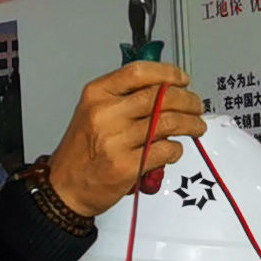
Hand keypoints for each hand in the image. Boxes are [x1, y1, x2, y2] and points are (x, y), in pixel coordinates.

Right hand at [44, 62, 205, 219]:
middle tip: (196, 105)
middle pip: (160, 96)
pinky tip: (174, 149)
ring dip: (190, 124)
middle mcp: (105, 114)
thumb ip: (124, 98)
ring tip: (196, 126)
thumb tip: (165, 89)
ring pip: (169, 122)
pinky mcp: (126, 165)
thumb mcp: (93, 111)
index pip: (139, 72)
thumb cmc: (81, 151)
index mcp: (97, 94)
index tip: (182, 79)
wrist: (64, 187)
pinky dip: (177, 149)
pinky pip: (165, 150)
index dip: (167, 73)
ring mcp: (115, 140)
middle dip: (188, 100)